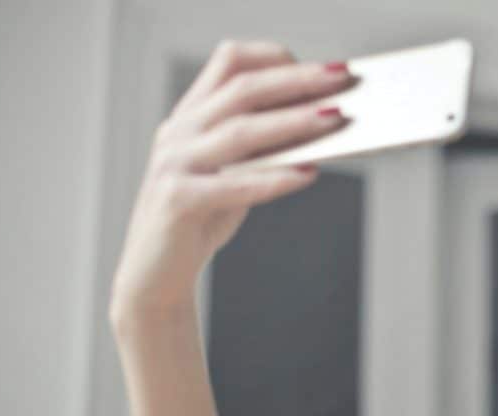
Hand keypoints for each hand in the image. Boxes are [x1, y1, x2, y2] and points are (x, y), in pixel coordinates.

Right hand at [110, 40, 353, 324]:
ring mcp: (174, 165)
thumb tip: (321, 127)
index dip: (274, 58)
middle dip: (296, 81)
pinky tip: (309, 174)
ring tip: (334, 119)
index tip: (320, 68)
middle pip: (242, 89)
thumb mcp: (234, 174)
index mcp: (190, 116)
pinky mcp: (177, 201)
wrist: (155, 275)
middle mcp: (179, 132)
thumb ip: (265, 149)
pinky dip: (274, 179)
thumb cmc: (200, 220)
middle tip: (341, 78)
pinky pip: (233, 186)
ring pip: (239, 132)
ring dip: (293, 122)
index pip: (229, 63)